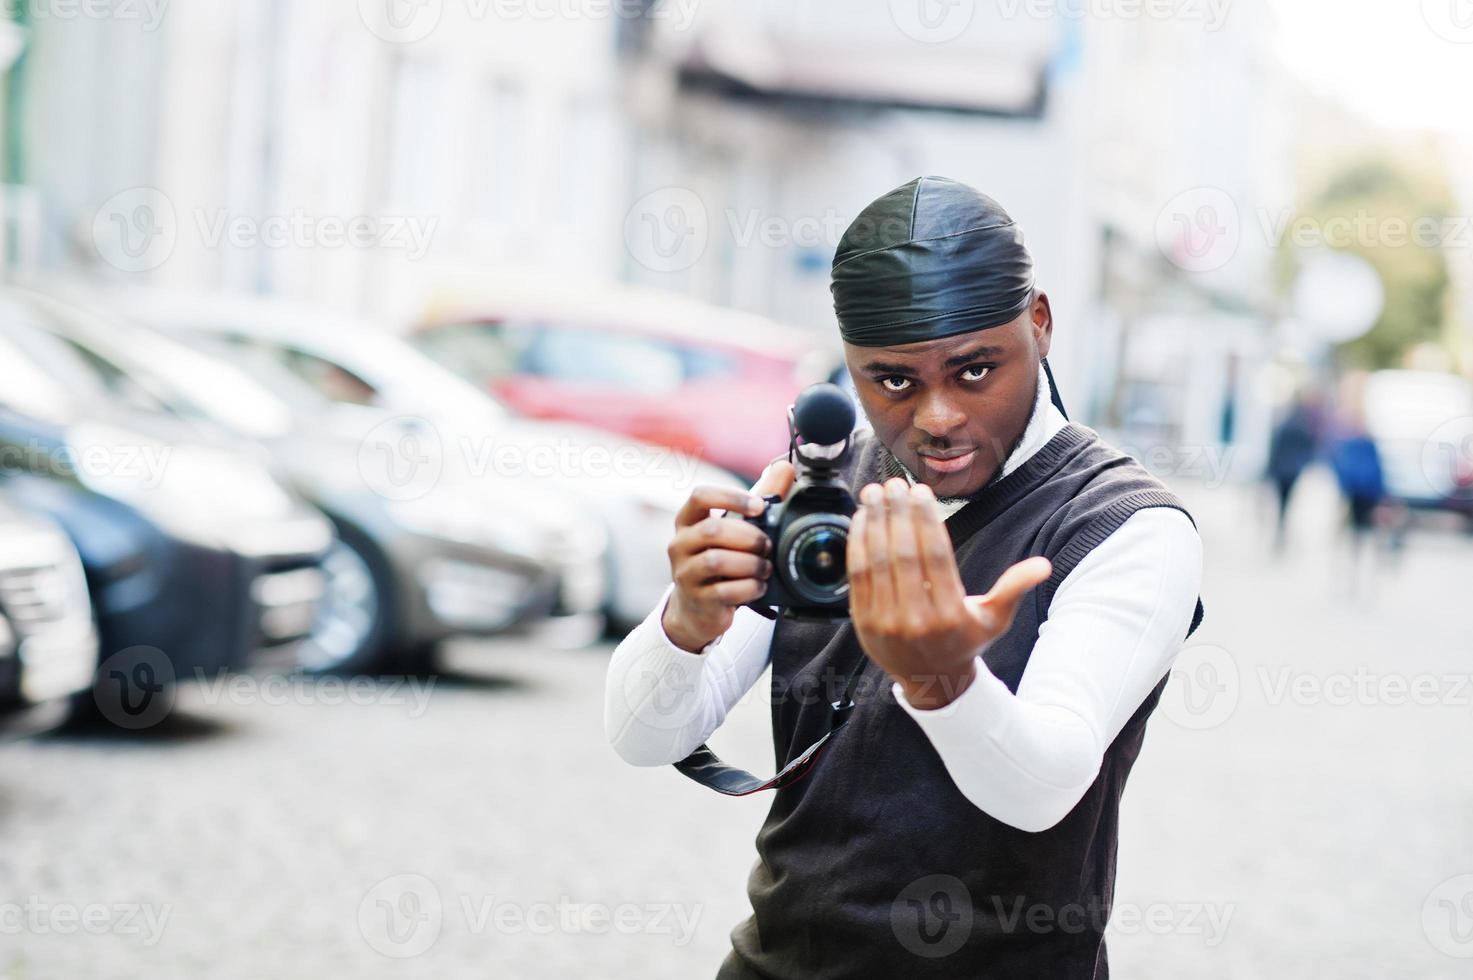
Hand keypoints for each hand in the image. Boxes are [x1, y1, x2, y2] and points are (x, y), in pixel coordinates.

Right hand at [661, 461, 796, 652]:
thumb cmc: (718, 560)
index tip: (759, 507)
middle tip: (767, 545)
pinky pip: (725, 591)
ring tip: (765, 568)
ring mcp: (685, 573)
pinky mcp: (697, 599)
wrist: (697, 608)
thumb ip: (759, 498)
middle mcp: (680, 544)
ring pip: (717, 561)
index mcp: (688, 521)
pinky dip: (749, 588)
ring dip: (751, 564)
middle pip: (712, 530)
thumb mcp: (734, 528)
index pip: (700, 496)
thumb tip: (785, 468)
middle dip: (748, 537)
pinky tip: (759, 586)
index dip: (732, 498)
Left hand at [847, 478, 1052, 709]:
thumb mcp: (995, 619)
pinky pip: (858, 575)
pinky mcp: (863, 621)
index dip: (926, 518)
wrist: (931, 680)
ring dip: (873, 522)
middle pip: (903, 554)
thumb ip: (1013, 588)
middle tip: (894, 484)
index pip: (935, 556)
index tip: (920, 491)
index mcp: (950, 615)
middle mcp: (916, 620)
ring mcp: (886, 622)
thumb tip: (1044, 565)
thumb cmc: (965, 640)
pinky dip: (857, 543)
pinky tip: (861, 519)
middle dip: (898, 513)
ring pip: (876, 562)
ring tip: (874, 493)